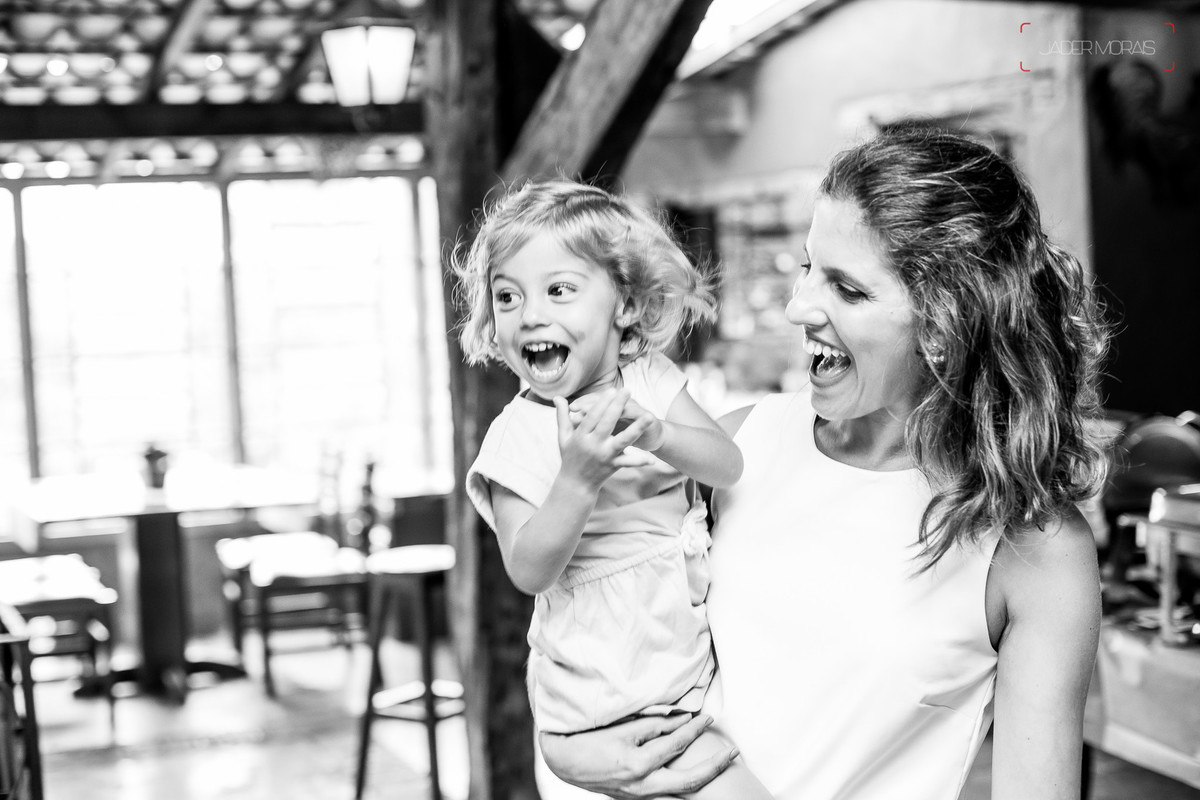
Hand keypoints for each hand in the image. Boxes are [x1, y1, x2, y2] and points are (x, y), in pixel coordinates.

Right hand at [539, 714, 736, 798]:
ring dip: (703, 779)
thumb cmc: (591, 738)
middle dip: (715, 768)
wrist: (565, 760)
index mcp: (638, 765)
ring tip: (721, 765)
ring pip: (681, 794)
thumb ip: (655, 725)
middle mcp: (643, 786)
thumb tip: (682, 720)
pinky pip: (666, 795)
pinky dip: (683, 787)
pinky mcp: (637, 798)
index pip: (676, 744)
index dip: (694, 729)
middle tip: (733, 754)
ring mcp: (640, 796)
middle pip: (690, 783)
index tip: (707, 717)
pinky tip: (695, 777)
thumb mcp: (623, 726)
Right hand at [554, 389, 654, 491]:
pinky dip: (640, 461)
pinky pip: (628, 463)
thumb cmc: (569, 457)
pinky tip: (652, 459)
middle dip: (617, 406)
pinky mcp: (613, 466)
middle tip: (627, 390)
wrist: (575, 485)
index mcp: (581, 436)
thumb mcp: (563, 437)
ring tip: (649, 416)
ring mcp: (604, 456)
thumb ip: (562, 416)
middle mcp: (593, 445)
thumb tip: (557, 397)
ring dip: (636, 428)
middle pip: (607, 423)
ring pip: (622, 440)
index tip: (611, 390)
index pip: (592, 416)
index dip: (601, 403)